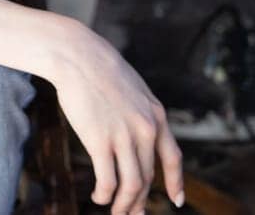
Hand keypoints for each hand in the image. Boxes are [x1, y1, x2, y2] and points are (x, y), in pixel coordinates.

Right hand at [47, 18, 184, 214]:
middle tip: (133, 213)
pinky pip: (108, 180)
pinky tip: (98, 197)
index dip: (176, 182)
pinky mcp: (100, 141)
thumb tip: (138, 131)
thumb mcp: (134, 88)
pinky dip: (105, 195)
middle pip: (148, 177)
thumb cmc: (98, 68)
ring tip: (115, 212)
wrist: (77, 55)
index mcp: (157, 115)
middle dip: (141, 200)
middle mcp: (146, 129)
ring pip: (132, 185)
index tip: (176, 200)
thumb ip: (141, 111)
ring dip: (124, 205)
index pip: (173, 158)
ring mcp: (124, 136)